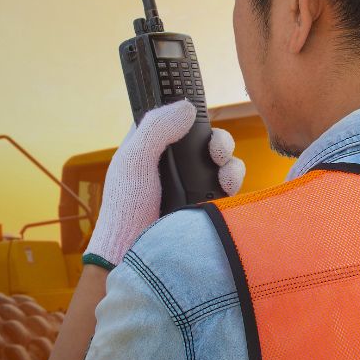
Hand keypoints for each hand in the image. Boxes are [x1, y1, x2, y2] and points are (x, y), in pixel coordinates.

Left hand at [82, 100, 244, 268]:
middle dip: (219, 141)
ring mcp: (191, 184)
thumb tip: (186, 107)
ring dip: (229, 162)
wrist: (136, 252)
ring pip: (221, 161)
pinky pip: (228, 185)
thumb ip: (156, 128)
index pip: (176, 121)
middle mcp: (173, 163)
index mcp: (150, 147)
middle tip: (216, 151)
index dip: (190, 116)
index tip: (202, 116)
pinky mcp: (205, 203)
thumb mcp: (134, 160)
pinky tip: (227, 188)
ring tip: (224, 174)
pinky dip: (233, 182)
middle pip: (206, 140)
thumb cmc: (126, 207)